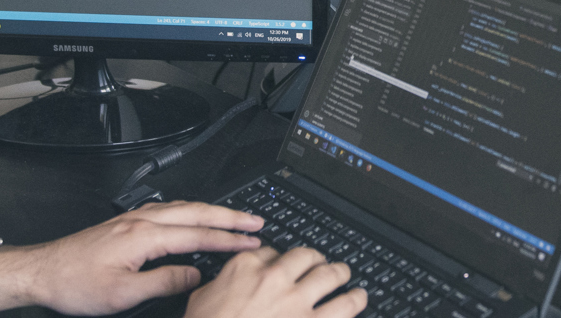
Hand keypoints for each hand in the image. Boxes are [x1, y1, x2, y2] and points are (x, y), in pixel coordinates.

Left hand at [0, 200, 262, 315]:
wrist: (41, 271)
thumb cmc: (74, 284)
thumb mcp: (123, 294)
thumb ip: (163, 282)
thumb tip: (195, 276)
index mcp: (143, 236)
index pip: (197, 235)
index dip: (228, 240)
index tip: (252, 241)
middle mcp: (140, 221)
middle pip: (195, 212)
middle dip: (229, 216)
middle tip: (256, 221)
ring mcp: (131, 219)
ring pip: (181, 207)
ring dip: (211, 211)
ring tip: (233, 217)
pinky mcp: (124, 223)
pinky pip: (166, 210)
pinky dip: (189, 211)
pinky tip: (191, 216)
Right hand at [186, 246, 366, 317]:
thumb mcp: (201, 300)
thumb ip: (219, 287)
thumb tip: (224, 288)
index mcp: (245, 268)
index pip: (271, 252)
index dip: (280, 259)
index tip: (284, 264)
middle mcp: (274, 278)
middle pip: (306, 257)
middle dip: (316, 259)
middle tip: (322, 264)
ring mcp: (296, 301)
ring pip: (331, 275)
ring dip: (341, 273)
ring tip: (346, 276)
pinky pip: (344, 308)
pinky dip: (355, 301)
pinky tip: (359, 299)